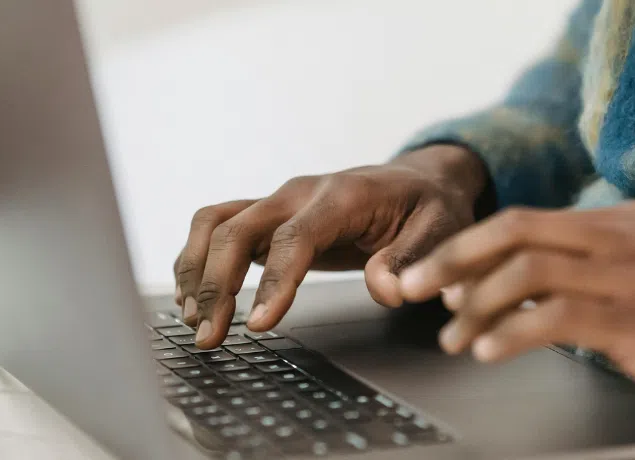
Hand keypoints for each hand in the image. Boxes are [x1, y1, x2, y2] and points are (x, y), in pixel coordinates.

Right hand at [176, 145, 487, 348]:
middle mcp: (300, 192)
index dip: (273, 281)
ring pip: (215, 223)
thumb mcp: (440, 229)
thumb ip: (413, 259)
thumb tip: (386, 291)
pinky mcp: (267, 216)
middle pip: (237, 228)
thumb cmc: (429, 206)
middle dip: (216, 284)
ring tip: (194, 321)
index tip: (257, 325)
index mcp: (343, 196)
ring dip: (196, 270)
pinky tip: (193, 298)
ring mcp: (278, 201)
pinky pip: (217, 228)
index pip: (295, 237)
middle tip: (210, 336)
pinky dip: (197, 260)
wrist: (417, 180)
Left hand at [398, 201, 634, 437]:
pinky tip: (487, 350)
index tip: (437, 274)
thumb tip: (535, 287)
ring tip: (450, 336)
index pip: (528, 220)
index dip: (473, 246)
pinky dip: (508, 333)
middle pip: (514, 231)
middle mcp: (627, 237)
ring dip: (473, 304)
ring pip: (526, 272)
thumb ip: (604, 268)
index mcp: (628, 221)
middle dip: (452, 259)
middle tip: (410, 290)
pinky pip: (555, 318)